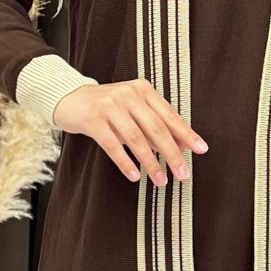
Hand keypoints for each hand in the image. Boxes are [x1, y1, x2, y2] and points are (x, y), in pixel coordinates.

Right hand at [52, 79, 207, 185]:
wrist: (70, 98)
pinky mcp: (93, 119)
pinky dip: (125, 162)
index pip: (169, 115)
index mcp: (142, 89)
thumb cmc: (106, 107)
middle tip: (183, 173)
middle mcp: (128, 94)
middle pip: (156, 128)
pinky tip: (134, 175)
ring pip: (136, 138)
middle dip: (172, 153)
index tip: (200, 150)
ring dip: (151, 163)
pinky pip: (112, 144)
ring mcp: (109, 105)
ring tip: (161, 180)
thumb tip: (181, 147)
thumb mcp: (133, 110)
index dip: (186, 134)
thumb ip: (155, 125)